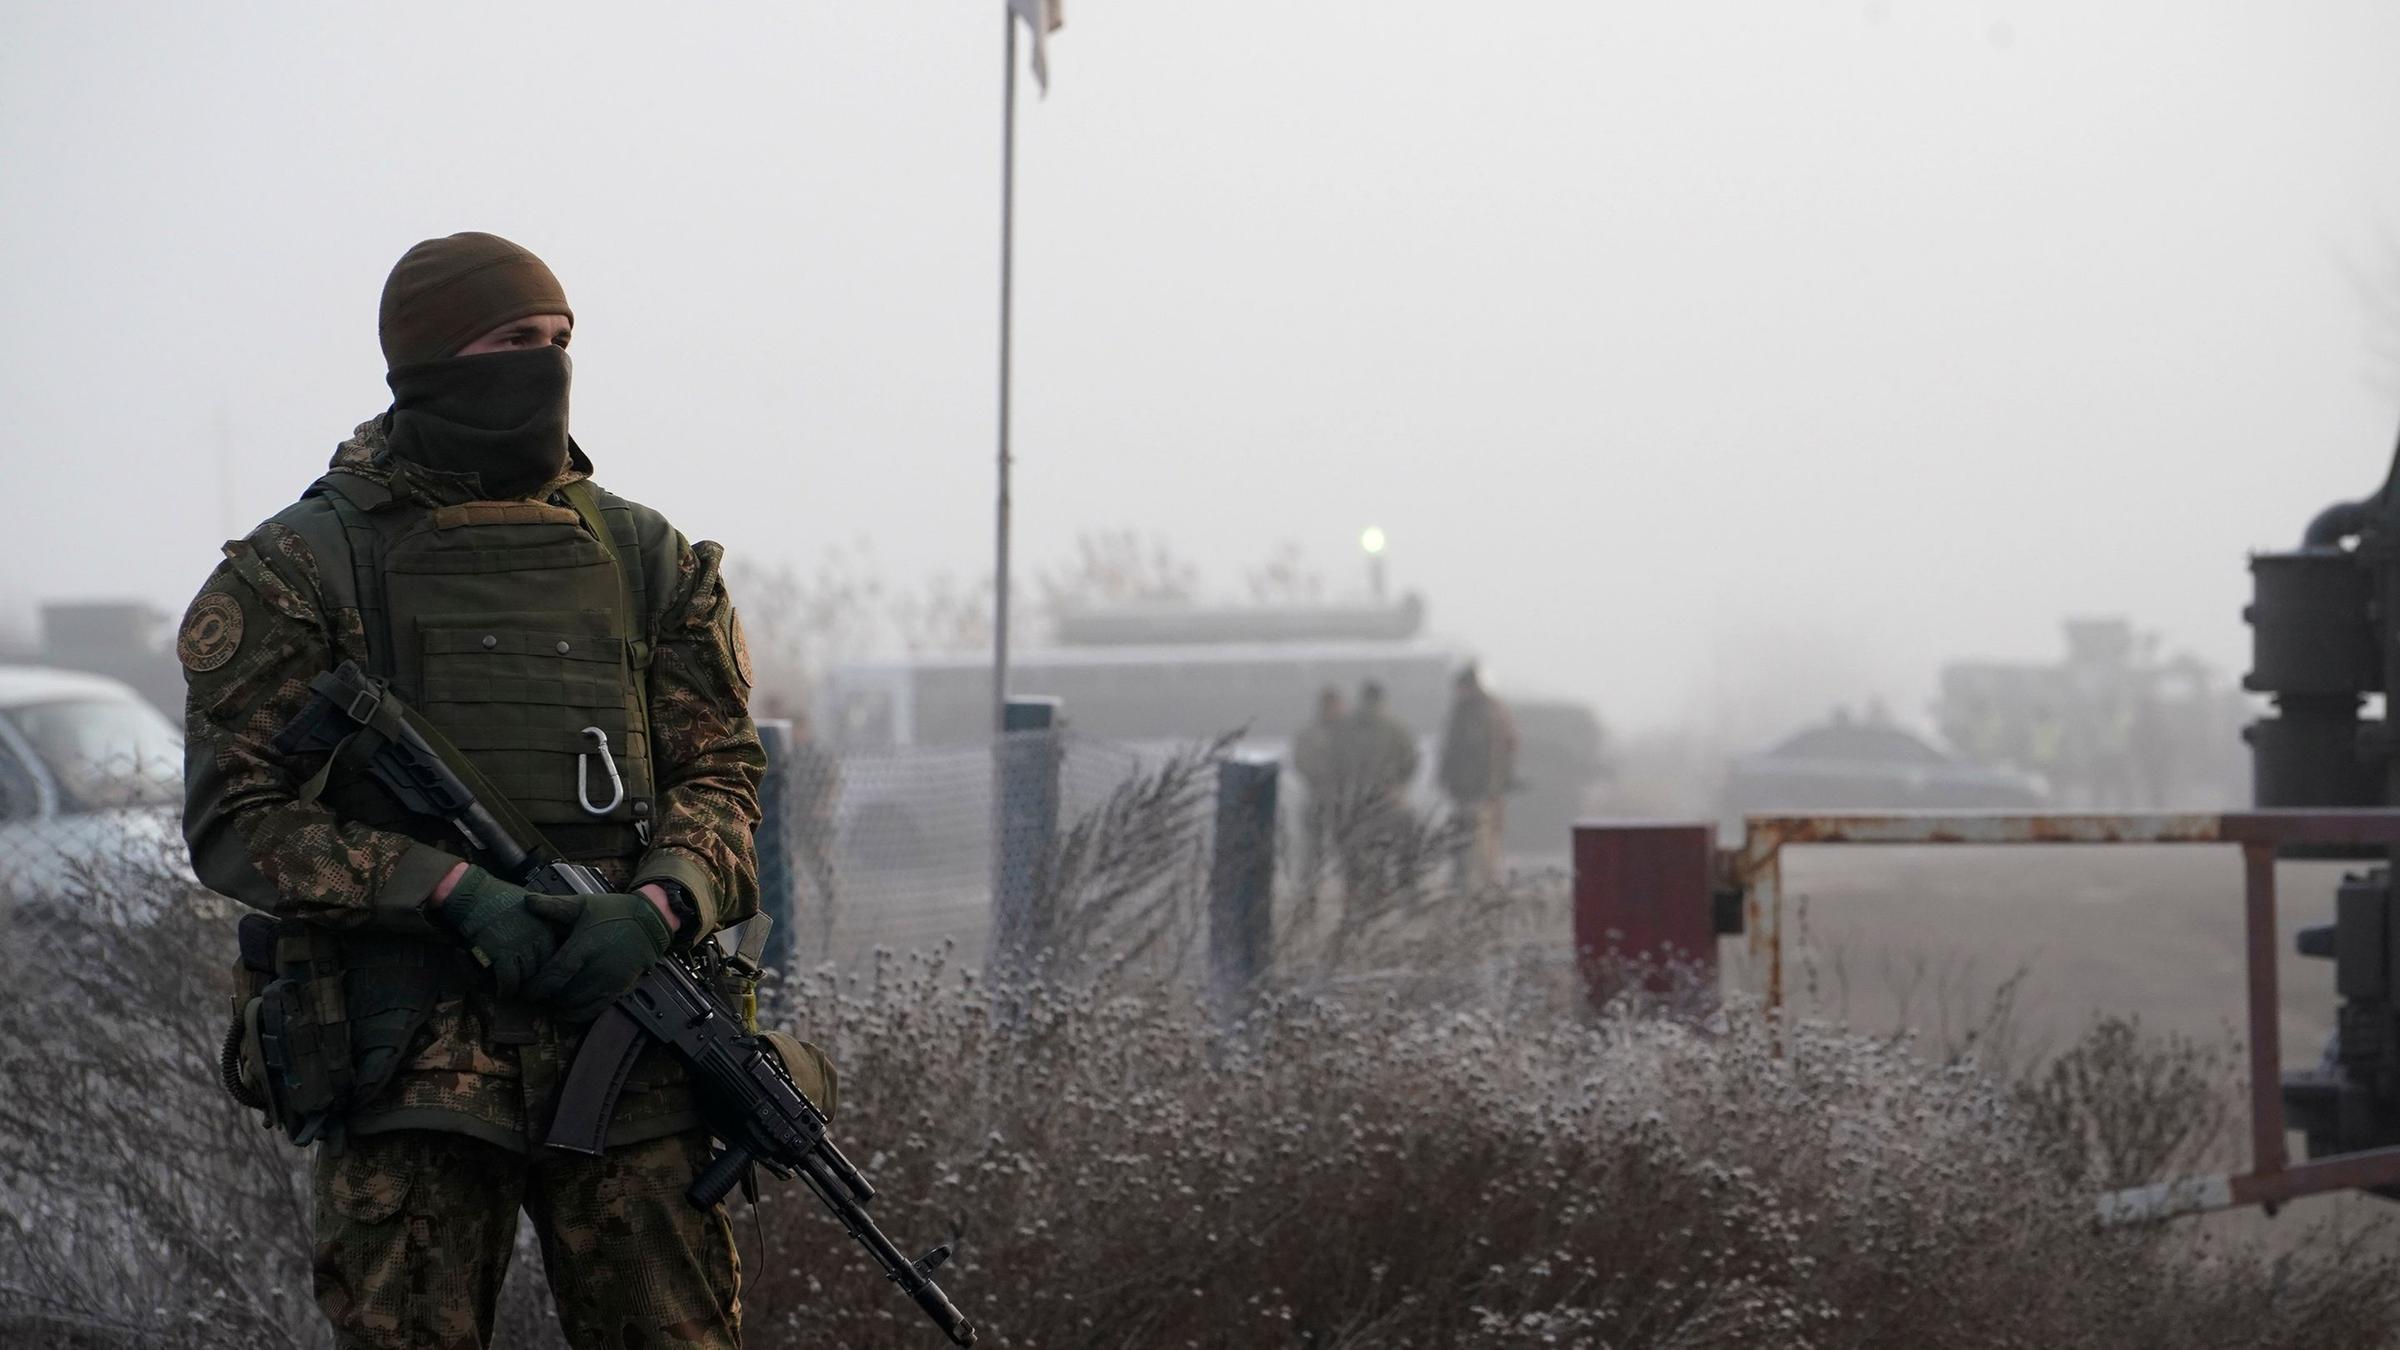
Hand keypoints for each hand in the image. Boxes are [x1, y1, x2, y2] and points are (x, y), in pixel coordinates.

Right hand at [430, 865, 562, 997]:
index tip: (537, 972)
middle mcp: (538, 937)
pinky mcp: (502, 953)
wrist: (474, 894)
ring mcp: (521, 946)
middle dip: (534, 977)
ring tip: (516, 992)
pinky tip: (502, 992)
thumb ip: (537, 924)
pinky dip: (505, 989)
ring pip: (528, 977)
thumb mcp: (528, 908)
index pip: (554, 955)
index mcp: (545, 927)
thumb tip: (541, 940)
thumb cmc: (497, 898)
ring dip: (521, 986)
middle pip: (543, 968)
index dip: (544, 966)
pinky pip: (509, 980)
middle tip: (528, 987)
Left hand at [523, 891, 670, 1020]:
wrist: (651, 921)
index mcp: (584, 947)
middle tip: (533, 994)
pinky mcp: (618, 989)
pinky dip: (576, 1015)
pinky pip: (593, 1010)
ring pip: (576, 1004)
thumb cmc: (614, 911)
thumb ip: (554, 905)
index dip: (536, 987)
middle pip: (562, 993)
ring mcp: (609, 981)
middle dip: (545, 997)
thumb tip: (527, 901)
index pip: (554, 975)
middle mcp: (596, 968)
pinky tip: (564, 1012)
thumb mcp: (584, 904)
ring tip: (548, 999)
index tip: (524, 991)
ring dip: (559, 1005)